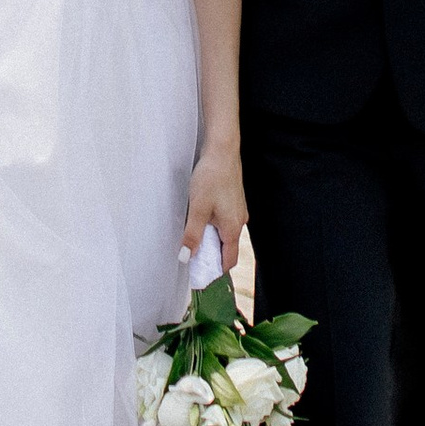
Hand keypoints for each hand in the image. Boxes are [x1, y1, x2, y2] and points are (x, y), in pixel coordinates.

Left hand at [183, 145, 246, 273]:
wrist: (222, 150)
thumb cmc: (212, 176)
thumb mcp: (198, 208)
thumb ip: (192, 234)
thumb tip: (186, 257)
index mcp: (233, 228)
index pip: (228, 261)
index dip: (214, 271)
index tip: (198, 275)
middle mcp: (239, 222)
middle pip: (226, 249)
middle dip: (210, 255)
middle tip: (190, 255)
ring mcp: (237, 211)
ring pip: (224, 234)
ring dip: (210, 239)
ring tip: (193, 234)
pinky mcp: (233, 201)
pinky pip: (224, 221)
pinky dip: (213, 226)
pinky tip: (201, 217)